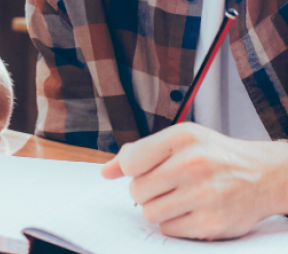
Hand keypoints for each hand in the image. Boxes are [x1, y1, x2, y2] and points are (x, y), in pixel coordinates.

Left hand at [101, 122, 287, 239]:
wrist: (262, 175)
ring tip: (176, 197)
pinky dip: (173, 223)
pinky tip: (189, 210)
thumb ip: (139, 152)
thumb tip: (105, 171)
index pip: (131, 161)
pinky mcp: (212, 223)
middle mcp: (193, 163)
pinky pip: (168, 230)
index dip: (132, 169)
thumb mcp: (179, 139)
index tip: (145, 169)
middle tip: (163, 185)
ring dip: (157, 208)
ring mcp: (204, 195)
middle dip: (144, 190)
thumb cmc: (213, 155)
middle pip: (137, 189)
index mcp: (182, 137)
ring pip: (149, 212)